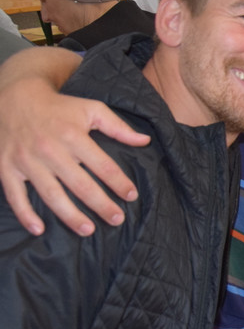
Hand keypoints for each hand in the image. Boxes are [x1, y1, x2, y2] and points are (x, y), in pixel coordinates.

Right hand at [0, 73, 148, 235]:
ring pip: (51, 194)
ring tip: (88, 230)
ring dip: (70, 215)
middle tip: (117, 219)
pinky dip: (25, 214)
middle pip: (80, 184)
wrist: (13, 98)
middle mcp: (50, 150)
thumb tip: (145, 141)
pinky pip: (15, 195)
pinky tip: (39, 230)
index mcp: (73, 136)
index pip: (102, 165)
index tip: (131, 196)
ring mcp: (27, 161)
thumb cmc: (59, 107)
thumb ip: (119, 127)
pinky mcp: (6, 168)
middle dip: (101, 204)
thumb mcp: (91, 109)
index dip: (119, 182)